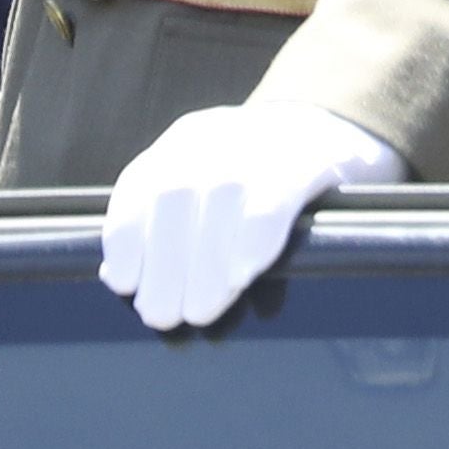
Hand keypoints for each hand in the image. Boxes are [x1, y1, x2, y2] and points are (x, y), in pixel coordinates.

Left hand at [95, 100, 401, 331]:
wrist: (331, 132)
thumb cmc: (258, 184)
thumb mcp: (206, 191)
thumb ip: (165, 227)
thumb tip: (117, 278)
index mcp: (184, 144)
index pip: (141, 185)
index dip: (127, 235)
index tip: (124, 283)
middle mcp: (217, 136)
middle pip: (176, 194)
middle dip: (165, 263)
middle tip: (163, 316)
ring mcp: (263, 142)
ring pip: (223, 197)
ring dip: (206, 264)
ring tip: (201, 312)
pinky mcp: (310, 159)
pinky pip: (276, 194)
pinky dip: (255, 237)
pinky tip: (244, 274)